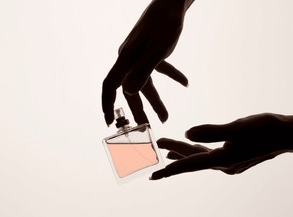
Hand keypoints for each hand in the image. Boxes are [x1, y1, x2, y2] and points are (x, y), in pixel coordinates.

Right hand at [102, 0, 193, 125]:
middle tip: (146, 127)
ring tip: (165, 116)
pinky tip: (185, 83)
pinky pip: (158, 69)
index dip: (107, 104)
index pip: (110, 85)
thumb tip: (128, 93)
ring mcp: (139, 55)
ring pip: (144, 83)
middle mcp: (129, 59)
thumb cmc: (164, 24)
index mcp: (126, 59)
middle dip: (138, 110)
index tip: (109, 122)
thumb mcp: (157, 50)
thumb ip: (142, 72)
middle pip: (130, 90)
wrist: (171, 2)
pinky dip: (171, 76)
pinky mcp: (151, 50)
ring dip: (155, 100)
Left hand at [151, 113, 292, 178]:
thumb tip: (187, 134)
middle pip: (192, 159)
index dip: (170, 170)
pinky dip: (197, 150)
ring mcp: (229, 162)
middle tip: (155, 147)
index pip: (190, 166)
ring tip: (167, 149)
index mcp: (223, 160)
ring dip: (184, 151)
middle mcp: (224, 165)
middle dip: (174, 152)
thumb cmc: (266, 128)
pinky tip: (191, 146)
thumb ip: (211, 131)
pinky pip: (209, 155)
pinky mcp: (234, 156)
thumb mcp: (238, 127)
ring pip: (200, 156)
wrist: (289, 134)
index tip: (153, 176)